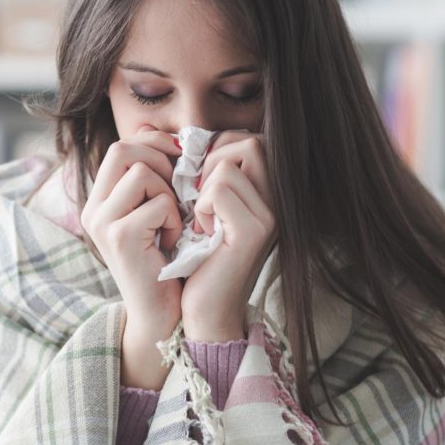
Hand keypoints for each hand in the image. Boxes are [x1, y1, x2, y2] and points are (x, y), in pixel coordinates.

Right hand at [80, 124, 183, 388]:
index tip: (179, 162)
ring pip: (143, 172)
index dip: (155, 145)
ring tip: (172, 222)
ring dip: (169, 194)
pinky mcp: (119, 237)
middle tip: (178, 191)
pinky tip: (172, 242)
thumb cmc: (166, 263)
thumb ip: (153, 179)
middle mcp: (93, 209)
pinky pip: (158, 203)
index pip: (121, 145)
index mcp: (99, 200)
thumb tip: (163, 135)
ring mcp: (102, 222)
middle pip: (125, 149)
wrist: (161, 314)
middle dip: (162, 162)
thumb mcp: (155, 214)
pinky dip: (174, 219)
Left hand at [181, 130, 277, 342]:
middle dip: (211, 161)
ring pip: (229, 165)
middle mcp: (277, 201)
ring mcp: (270, 215)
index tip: (199, 183)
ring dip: (203, 189)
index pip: (248, 139)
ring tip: (202, 220)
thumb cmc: (196, 259)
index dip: (216, 150)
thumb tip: (167, 134)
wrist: (203, 309)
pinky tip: (203, 232)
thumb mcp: (199, 208)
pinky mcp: (254, 231)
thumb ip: (199, 172)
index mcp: (267, 193)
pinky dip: (201, 207)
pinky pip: (219, 190)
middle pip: (248, 142)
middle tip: (198, 197)